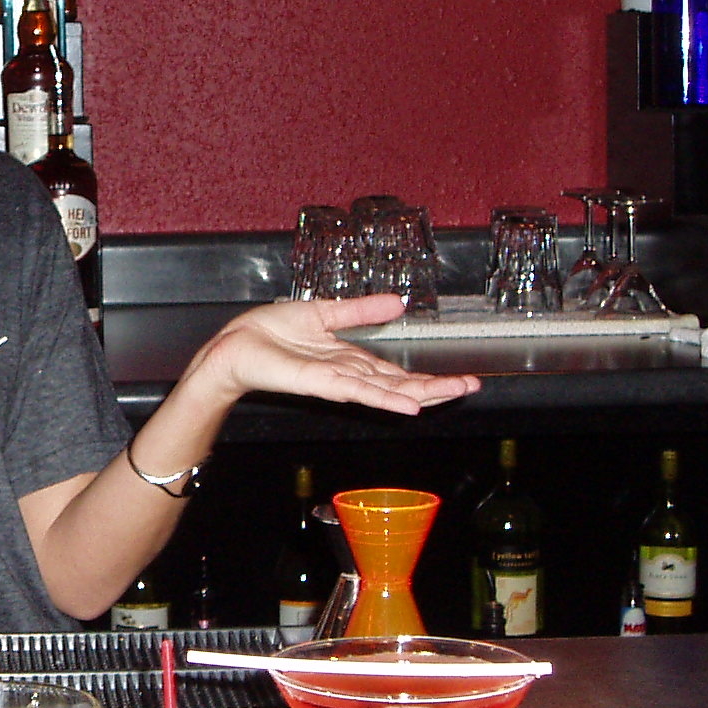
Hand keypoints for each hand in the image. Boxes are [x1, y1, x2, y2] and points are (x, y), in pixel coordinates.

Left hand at [179, 296, 478, 416]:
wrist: (235, 347)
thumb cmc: (268, 335)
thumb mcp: (324, 313)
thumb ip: (360, 311)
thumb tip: (397, 303)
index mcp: (349, 360)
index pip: (396, 372)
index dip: (427, 376)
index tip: (459, 378)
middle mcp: (348, 374)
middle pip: (400, 385)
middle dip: (437, 387)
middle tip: (472, 387)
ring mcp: (337, 381)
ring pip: (387, 391)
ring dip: (422, 393)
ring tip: (454, 393)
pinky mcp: (321, 382)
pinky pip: (359, 390)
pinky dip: (385, 398)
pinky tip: (409, 405)